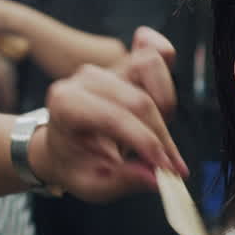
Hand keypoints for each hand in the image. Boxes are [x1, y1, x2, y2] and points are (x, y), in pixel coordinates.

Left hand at [33, 27, 186, 202]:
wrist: (64, 147)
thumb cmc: (74, 164)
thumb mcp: (90, 184)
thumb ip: (121, 181)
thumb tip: (155, 178)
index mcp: (66, 104)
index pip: (115, 117)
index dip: (146, 143)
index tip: (166, 170)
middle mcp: (85, 79)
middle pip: (139, 100)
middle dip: (160, 135)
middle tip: (170, 166)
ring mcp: (107, 67)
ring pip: (151, 70)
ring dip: (164, 104)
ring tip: (158, 136)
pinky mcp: (125, 63)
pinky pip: (154, 50)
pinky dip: (165, 67)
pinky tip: (165, 97)